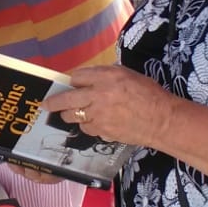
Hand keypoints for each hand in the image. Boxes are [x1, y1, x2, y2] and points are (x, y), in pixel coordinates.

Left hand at [40, 63, 174, 149]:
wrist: (162, 120)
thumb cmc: (149, 94)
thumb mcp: (128, 74)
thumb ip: (106, 75)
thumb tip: (88, 79)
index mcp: (107, 77)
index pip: (76, 77)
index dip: (73, 81)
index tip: (71, 85)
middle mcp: (99, 94)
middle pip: (66, 98)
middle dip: (53, 102)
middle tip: (45, 105)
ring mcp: (99, 115)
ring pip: (72, 116)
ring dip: (70, 115)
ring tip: (70, 114)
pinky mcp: (102, 131)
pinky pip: (86, 128)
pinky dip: (87, 125)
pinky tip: (95, 123)